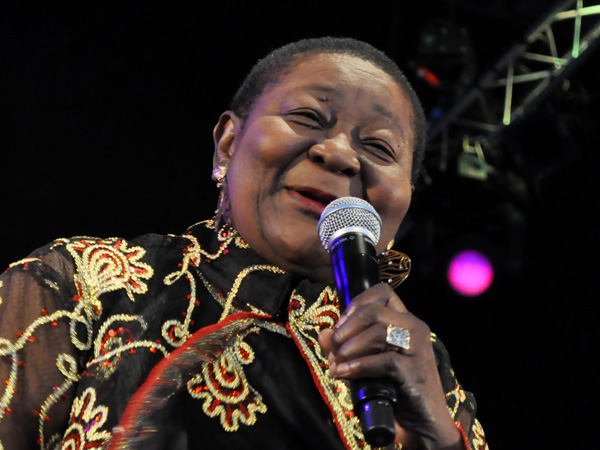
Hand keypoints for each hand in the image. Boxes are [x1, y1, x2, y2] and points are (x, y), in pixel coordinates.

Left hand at [318, 283, 461, 448]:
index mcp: (406, 322)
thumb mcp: (365, 365)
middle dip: (347, 326)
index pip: (383, 293)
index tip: (340, 323)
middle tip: (334, 346)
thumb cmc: (395, 391)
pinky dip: (359, 366)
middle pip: (375, 311)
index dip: (356, 303)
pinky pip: (384, 360)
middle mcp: (415, 329)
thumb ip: (344, 348)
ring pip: (379, 331)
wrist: (424, 425)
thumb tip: (324, 334)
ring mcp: (418, 349)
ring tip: (337, 361)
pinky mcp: (415, 372)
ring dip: (351, 346)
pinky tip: (344, 373)